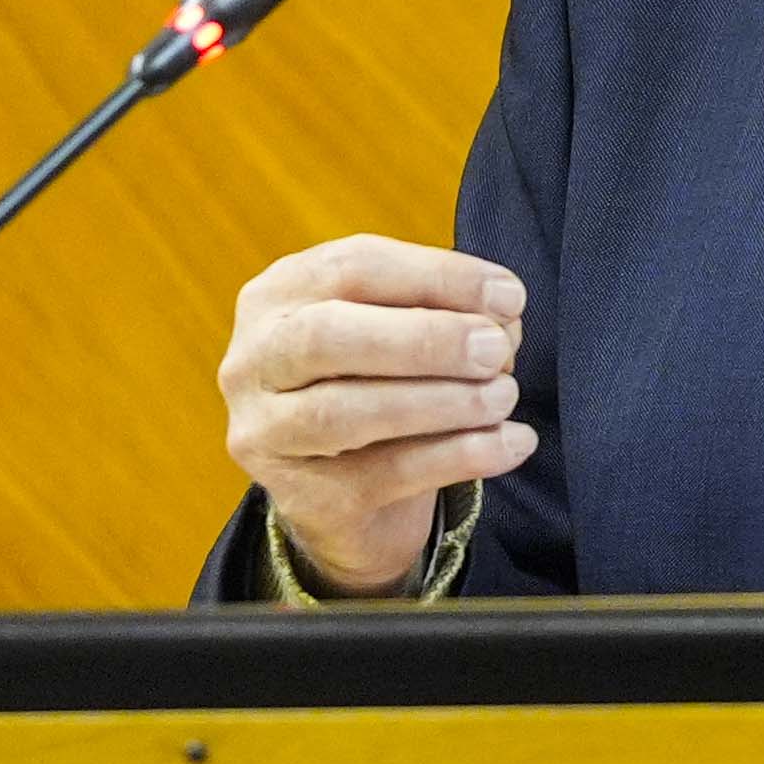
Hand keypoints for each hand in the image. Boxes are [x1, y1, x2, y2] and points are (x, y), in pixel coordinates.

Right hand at [219, 237, 534, 593]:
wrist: (347, 494)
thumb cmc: (376, 385)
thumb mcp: (398, 332)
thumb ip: (444, 313)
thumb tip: (502, 319)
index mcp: (278, 295)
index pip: (353, 267)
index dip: (437, 277)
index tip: (509, 296)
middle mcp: (254, 359)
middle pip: (326, 336)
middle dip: (424, 339)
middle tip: (496, 349)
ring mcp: (266, 432)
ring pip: (346, 411)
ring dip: (441, 401)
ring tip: (503, 397)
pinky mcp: (302, 496)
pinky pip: (384, 474)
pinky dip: (458, 456)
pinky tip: (509, 443)